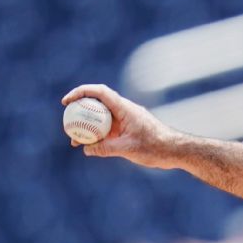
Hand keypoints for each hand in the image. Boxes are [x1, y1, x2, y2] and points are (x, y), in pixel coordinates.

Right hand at [61, 84, 180, 168]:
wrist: (175, 150)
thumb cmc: (156, 147)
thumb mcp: (128, 149)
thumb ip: (106, 148)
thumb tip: (86, 149)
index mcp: (125, 108)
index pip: (99, 92)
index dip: (81, 92)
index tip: (66, 101)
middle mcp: (124, 110)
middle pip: (97, 104)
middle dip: (79, 111)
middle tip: (66, 122)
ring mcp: (126, 119)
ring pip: (102, 118)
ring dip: (88, 126)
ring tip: (74, 140)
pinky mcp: (128, 129)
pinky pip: (108, 129)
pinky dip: (98, 135)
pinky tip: (89, 146)